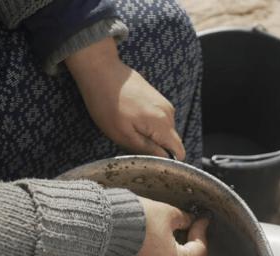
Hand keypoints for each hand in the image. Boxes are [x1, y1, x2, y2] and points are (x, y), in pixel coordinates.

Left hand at [65, 38, 185, 159]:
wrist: (100, 69)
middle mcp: (168, 113)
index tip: (149, 163)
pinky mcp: (155, 98)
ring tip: (126, 129)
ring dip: (148, 136)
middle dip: (154, 148)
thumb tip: (163, 160)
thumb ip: (146, 149)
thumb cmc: (107, 103)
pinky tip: (128, 119)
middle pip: (170, 143)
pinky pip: (156, 120)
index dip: (167, 163)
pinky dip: (145, 125)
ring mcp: (163, 103)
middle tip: (130, 144)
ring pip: (162, 132)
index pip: (179, 152)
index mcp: (163, 124)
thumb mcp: (123, 135)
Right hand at [122, 196, 208, 255]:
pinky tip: (159, 238)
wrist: (102, 224)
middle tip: (193, 226)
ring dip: (177, 250)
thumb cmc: (135, 219)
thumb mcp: (166, 213)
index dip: (202, 232)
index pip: (199, 252)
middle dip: (192, 245)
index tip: (202, 219)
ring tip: (176, 231)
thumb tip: (189, 221)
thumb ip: (183, 219)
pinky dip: (161, 253)